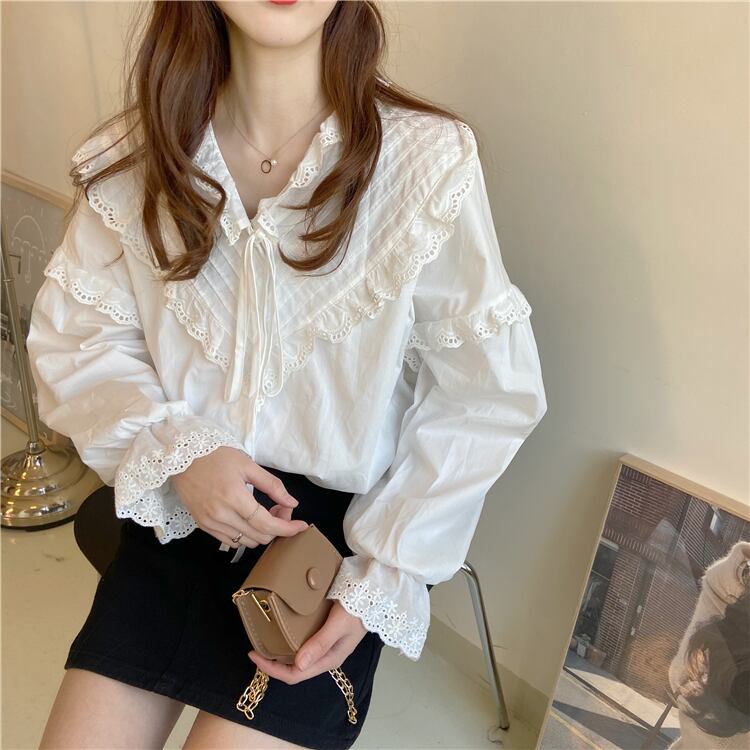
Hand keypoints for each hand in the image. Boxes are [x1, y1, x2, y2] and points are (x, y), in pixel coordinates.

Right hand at [171, 447, 308, 547]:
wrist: (182, 457)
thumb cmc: (216, 457)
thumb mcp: (248, 465)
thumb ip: (272, 485)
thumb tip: (292, 503)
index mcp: (234, 497)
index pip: (266, 524)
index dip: (287, 529)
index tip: (302, 526)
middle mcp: (221, 515)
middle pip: (258, 536)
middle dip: (277, 527)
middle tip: (280, 508)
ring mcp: (210, 523)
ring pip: (246, 542)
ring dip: (262, 532)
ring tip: (265, 512)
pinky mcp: (203, 526)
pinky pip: (230, 541)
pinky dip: (245, 535)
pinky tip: (249, 519)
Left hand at [247, 601, 367, 683]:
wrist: (376, 592)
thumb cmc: (358, 608)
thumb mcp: (339, 624)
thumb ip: (320, 643)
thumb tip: (297, 665)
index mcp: (329, 659)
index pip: (295, 675)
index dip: (272, 669)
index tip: (254, 654)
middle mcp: (326, 655)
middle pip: (294, 668)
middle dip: (273, 662)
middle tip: (255, 647)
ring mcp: (326, 644)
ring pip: (298, 656)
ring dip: (280, 652)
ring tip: (265, 639)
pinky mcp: (326, 632)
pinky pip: (303, 642)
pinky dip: (289, 639)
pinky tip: (282, 629)